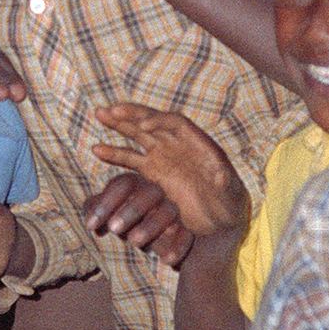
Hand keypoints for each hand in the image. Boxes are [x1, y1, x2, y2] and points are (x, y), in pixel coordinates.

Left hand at [82, 173, 191, 264]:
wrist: (154, 234)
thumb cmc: (124, 218)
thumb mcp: (107, 214)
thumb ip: (94, 210)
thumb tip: (90, 219)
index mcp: (135, 184)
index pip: (123, 184)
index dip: (106, 203)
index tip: (90, 226)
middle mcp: (157, 191)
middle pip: (149, 192)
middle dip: (131, 210)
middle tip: (114, 230)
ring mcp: (174, 208)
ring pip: (169, 210)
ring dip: (152, 225)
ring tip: (134, 242)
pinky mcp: (188, 227)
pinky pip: (187, 233)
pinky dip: (178, 246)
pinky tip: (167, 261)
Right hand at [92, 104, 247, 235]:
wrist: (219, 219)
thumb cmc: (229, 204)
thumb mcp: (231, 193)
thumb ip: (224, 181)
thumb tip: (220, 171)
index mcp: (198, 143)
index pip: (176, 123)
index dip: (158, 121)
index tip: (142, 127)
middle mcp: (178, 145)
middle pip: (153, 121)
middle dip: (132, 114)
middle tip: (111, 110)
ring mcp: (163, 156)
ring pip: (137, 134)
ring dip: (119, 124)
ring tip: (100, 114)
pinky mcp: (152, 171)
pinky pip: (130, 159)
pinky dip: (114, 153)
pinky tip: (97, 149)